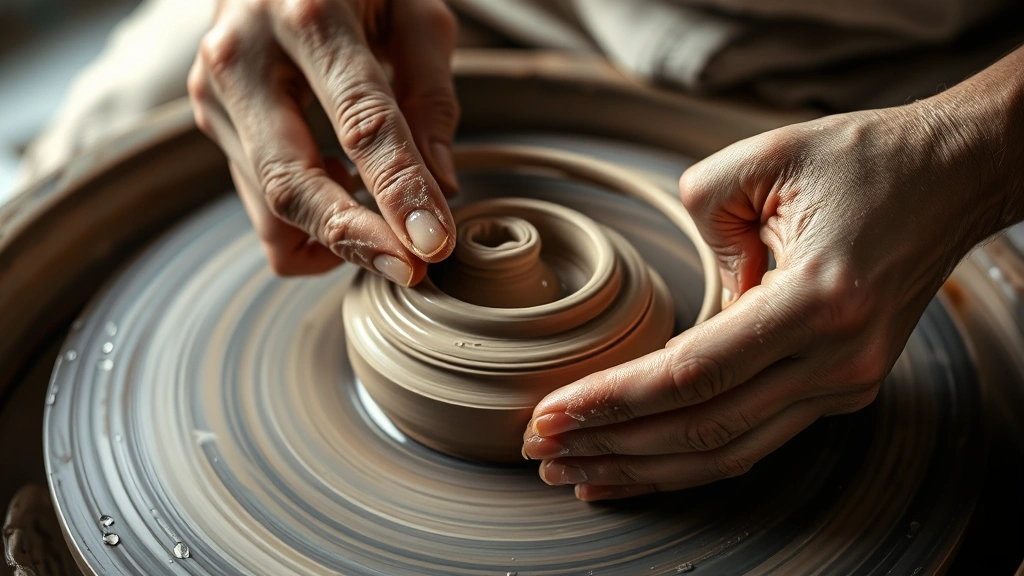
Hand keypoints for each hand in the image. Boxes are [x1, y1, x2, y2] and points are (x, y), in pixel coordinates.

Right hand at [188, 0, 458, 281]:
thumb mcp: (414, 10)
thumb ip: (431, 94)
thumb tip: (440, 187)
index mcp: (308, 14)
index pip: (361, 123)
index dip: (398, 192)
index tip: (433, 244)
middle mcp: (244, 56)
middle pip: (291, 183)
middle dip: (354, 240)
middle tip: (412, 270)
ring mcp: (215, 93)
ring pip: (270, 209)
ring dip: (335, 235)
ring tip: (387, 218)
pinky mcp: (210, 121)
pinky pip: (260, 203)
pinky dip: (306, 219)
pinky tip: (341, 185)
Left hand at [522, 97, 1009, 499]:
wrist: (953, 177)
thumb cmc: (865, 159)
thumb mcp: (767, 157)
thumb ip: (698, 214)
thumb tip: (677, 297)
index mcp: (818, 302)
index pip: (691, 374)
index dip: (612, 400)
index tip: (550, 414)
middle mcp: (837, 361)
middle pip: (701, 428)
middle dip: (611, 444)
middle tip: (541, 450)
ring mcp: (845, 384)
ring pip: (727, 452)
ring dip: (645, 467)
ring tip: (575, 472)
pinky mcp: (840, 388)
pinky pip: (753, 439)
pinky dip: (692, 458)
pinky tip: (642, 463)